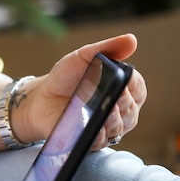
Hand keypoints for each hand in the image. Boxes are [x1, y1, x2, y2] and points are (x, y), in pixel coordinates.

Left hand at [17, 34, 146, 149]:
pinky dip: (99, 134)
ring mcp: (105, 127)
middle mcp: (118, 111)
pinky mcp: (89, 140)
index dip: (134, 84)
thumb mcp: (84, 56)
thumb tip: (132, 39)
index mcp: (121, 90)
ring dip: (114, 118)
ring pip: (119, 127)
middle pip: (131, 110)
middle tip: (116, 94)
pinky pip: (100, 141)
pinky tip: (94, 127)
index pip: (138, 89)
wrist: (41, 97)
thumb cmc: (66, 77)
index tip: (126, 78)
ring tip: (107, 108)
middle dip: (124, 102)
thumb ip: (107, 48)